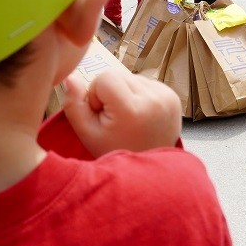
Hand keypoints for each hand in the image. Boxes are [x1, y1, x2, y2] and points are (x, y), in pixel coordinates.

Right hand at [62, 68, 181, 155]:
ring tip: (129, 118)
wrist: (147, 170)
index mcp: (132, 109)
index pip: (105, 76)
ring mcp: (167, 97)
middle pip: (119, 75)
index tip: (102, 115)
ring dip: (126, 94)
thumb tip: (72, 77)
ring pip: (132, 78)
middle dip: (111, 94)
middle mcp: (154, 99)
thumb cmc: (114, 152)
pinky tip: (140, 115)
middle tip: (115, 119)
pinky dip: (139, 96)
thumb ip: (74, 105)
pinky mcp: (174, 97)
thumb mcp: (87, 134)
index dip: (97, 94)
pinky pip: (147, 84)